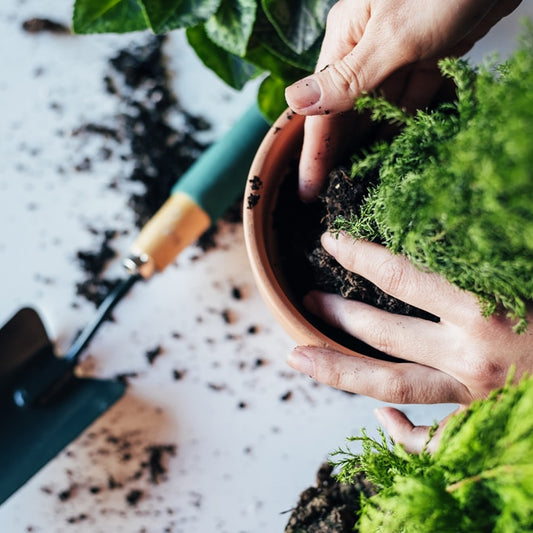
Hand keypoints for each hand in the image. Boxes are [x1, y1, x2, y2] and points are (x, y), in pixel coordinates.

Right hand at [285, 0, 521, 200]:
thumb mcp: (392, 37)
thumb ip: (346, 77)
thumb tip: (295, 102)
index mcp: (347, 37)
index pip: (323, 107)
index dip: (314, 153)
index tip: (310, 190)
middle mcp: (367, 45)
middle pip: (347, 111)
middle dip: (341, 151)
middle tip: (335, 192)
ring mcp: (399, 50)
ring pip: (379, 107)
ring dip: (371, 141)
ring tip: (362, 179)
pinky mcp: (429, 52)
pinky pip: (411, 96)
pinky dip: (405, 121)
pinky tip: (398, 146)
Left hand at [287, 232, 532, 451]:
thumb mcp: (527, 266)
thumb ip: (490, 248)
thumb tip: (462, 205)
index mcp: (485, 308)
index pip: (400, 275)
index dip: (358, 255)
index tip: (330, 242)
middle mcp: (472, 355)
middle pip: (383, 332)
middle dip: (336, 314)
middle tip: (305, 300)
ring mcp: (476, 394)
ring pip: (391, 384)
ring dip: (339, 369)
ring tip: (299, 356)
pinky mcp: (487, 421)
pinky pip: (435, 440)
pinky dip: (404, 436)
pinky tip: (378, 420)